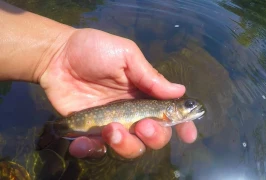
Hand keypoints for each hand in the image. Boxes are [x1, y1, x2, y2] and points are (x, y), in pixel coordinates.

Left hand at [40, 28, 197, 158]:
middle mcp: (133, 113)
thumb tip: (180, 91)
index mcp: (145, 94)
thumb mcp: (126, 56)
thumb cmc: (95, 50)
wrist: (57, 56)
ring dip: (126, 145)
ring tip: (110, 129)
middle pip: (155, 136)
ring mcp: (113, 124)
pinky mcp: (90, 132)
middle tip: (142, 124)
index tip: (188, 134)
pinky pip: (97, 150)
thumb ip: (150, 76)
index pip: (169, 113)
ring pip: (130, 148)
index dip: (182, 125)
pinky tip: (84, 141)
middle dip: (154, 136)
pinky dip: (91, 150)